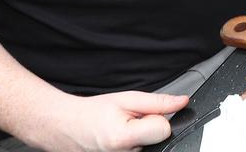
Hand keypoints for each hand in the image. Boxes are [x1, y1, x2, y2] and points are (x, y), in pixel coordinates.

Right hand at [44, 91, 187, 151]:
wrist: (63, 126)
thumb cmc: (90, 113)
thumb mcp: (125, 99)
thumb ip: (157, 102)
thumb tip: (182, 102)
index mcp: (125, 138)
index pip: (164, 129)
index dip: (157, 117)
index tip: (143, 114)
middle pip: (157, 139)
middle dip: (148, 126)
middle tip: (127, 121)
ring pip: (150, 146)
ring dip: (140, 136)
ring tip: (121, 129)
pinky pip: (140, 150)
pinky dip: (133, 144)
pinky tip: (119, 138)